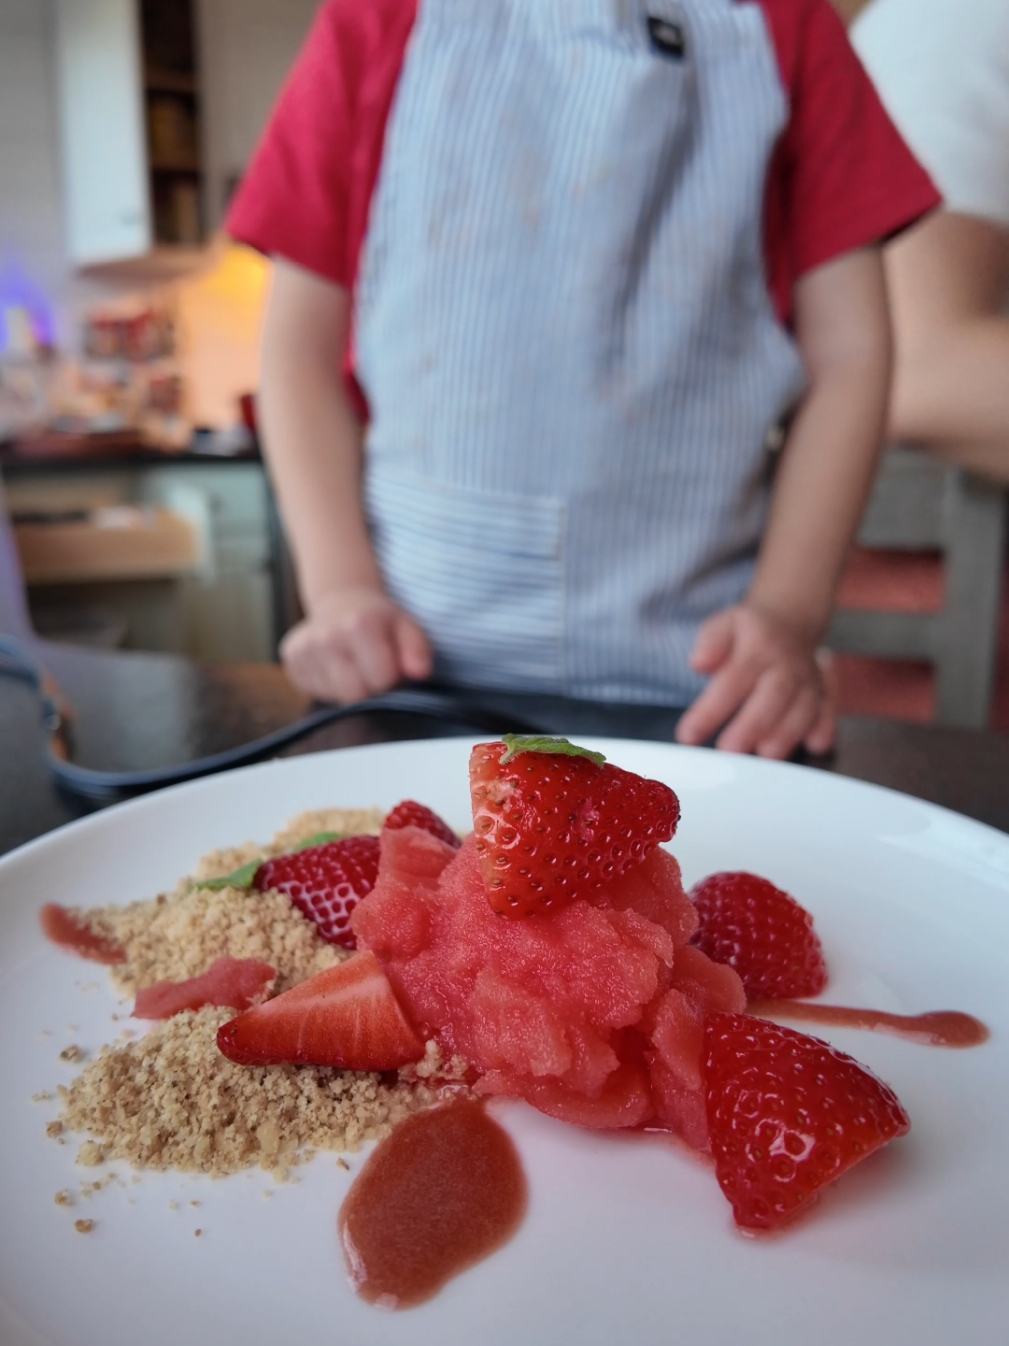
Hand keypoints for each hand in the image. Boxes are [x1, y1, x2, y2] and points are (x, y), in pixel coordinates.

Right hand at [280, 587, 432, 703]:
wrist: (340, 601)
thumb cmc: (378, 619)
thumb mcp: (406, 626)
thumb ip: (417, 649)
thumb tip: (420, 673)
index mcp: (358, 624)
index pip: (381, 682)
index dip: (391, 679)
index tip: (390, 666)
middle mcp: (325, 636)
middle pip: (354, 694)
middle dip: (369, 688)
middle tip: (371, 668)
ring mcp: (303, 649)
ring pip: (334, 697)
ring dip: (348, 688)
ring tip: (353, 666)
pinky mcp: (290, 660)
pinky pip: (314, 692)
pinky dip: (328, 686)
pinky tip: (335, 666)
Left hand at [675, 603, 834, 758]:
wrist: (793, 620)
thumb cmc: (750, 631)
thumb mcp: (723, 625)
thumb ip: (710, 643)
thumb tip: (699, 663)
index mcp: (758, 647)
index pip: (731, 680)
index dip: (710, 710)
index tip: (688, 735)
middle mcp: (786, 665)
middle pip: (773, 696)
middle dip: (752, 726)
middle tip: (729, 751)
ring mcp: (809, 680)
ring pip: (803, 709)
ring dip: (786, 734)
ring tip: (765, 756)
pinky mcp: (824, 694)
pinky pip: (828, 712)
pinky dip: (823, 729)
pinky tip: (812, 745)